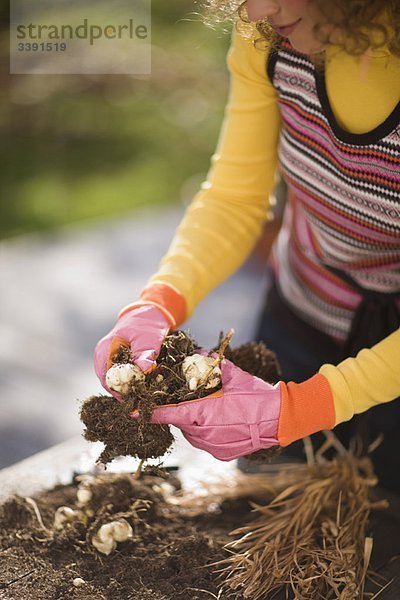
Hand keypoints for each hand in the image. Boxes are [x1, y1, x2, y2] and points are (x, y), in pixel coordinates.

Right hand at [94, 305, 169, 396]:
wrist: (149, 313)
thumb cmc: (147, 324)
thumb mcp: (149, 339)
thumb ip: (144, 354)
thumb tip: (143, 370)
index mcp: (105, 350)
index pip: (107, 379)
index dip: (120, 391)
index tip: (136, 398)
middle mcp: (102, 355)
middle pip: (109, 382)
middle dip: (125, 390)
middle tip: (142, 397)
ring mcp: (107, 358)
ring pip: (115, 380)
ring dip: (129, 386)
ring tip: (145, 389)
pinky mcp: (116, 360)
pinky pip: (120, 375)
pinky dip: (131, 379)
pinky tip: (144, 382)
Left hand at [136, 358, 334, 460]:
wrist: (281, 418)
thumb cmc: (256, 394)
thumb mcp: (231, 374)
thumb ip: (209, 367)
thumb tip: (195, 357)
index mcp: (203, 413)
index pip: (168, 414)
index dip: (150, 413)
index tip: (132, 412)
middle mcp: (204, 434)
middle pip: (181, 422)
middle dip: (181, 411)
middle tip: (189, 400)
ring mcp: (213, 447)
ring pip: (192, 433)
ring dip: (195, 422)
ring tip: (210, 409)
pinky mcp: (222, 454)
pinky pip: (206, 442)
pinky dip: (207, 432)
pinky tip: (221, 421)